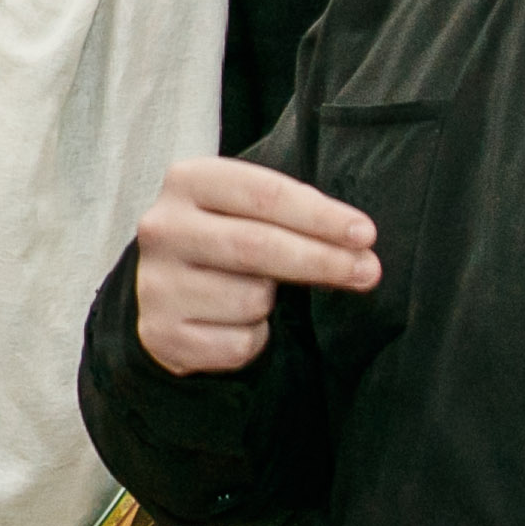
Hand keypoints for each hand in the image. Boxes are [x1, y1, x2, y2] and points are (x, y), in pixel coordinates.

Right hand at [131, 156, 380, 379]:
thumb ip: (299, 219)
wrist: (163, 287)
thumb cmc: (226, 238)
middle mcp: (164, 229)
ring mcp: (156, 284)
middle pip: (258, 246)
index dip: (321, 217)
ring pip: (250, 300)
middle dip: (322, 261)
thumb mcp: (251, 209)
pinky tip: (235, 324)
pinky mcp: (160, 333)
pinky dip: (253, 339)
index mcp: (189, 181)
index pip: (264, 195)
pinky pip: (237, 344)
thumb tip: (361, 254)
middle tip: (368, 271)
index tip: (365, 234)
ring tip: (257, 293)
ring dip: (273, 305)